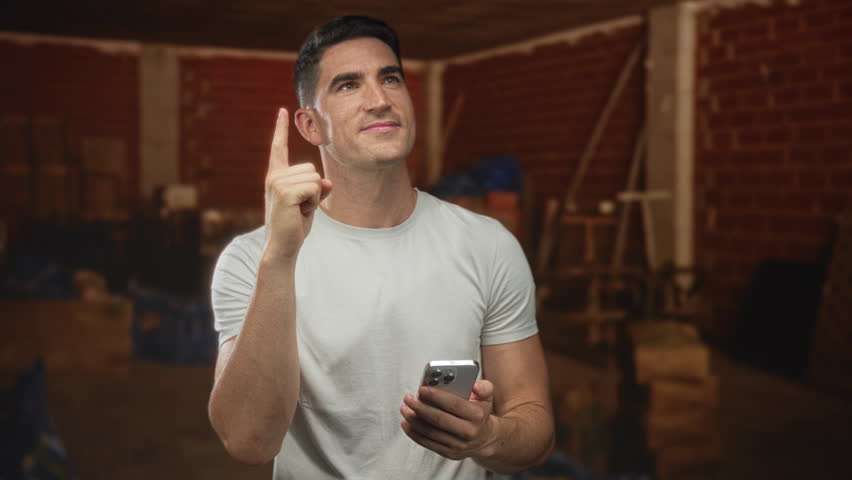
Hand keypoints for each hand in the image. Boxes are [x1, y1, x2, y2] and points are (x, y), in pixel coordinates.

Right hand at [264, 107, 331, 260]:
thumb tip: (327, 183)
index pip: (278, 148)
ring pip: (315, 179)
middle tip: (300, 207)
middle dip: (314, 190)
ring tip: (299, 210)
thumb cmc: (295, 225)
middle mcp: (274, 176)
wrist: (283, 246)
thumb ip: (317, 189)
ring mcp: (277, 183)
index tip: (283, 111)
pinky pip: (314, 188)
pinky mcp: (284, 192)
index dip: (281, 129)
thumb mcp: (309, 203)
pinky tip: (300, 213)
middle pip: (311, 169)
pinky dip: (313, 202)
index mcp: (277, 176)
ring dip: (314, 198)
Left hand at [400, 380, 497, 460]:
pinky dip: (414, 433)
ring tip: (404, 409)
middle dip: (420, 408)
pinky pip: (428, 443)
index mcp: (477, 416)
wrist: (485, 438)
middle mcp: (468, 432)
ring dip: (414, 421)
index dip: (436, 396)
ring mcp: (458, 445)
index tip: (422, 389)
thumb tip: (474, 385)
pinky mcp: (449, 453)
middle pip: (439, 419)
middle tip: (408, 398)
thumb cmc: (480, 412)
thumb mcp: (487, 397)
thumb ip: (484, 387)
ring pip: (431, 433)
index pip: (454, 404)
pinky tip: (406, 423)